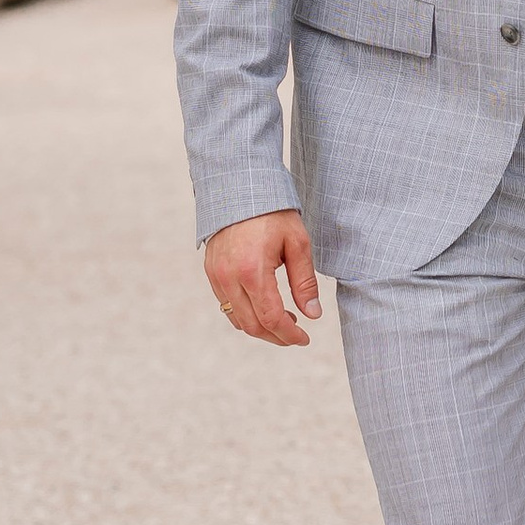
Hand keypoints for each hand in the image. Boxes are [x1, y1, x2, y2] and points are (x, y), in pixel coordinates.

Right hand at [205, 209, 320, 345]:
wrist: (239, 186)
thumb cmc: (273, 212)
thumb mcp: (297, 243)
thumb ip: (304, 282)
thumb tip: (312, 315)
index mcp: (252, 271)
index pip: (271, 318)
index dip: (289, 335)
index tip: (305, 339)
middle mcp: (228, 278)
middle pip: (252, 325)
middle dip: (276, 337)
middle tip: (296, 334)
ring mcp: (216, 276)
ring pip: (237, 319)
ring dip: (260, 327)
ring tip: (283, 319)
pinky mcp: (211, 272)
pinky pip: (226, 305)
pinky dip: (245, 314)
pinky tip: (263, 306)